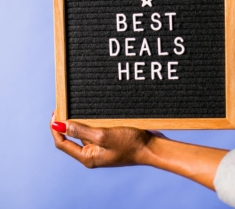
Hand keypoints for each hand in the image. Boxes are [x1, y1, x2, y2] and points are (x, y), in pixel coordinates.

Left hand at [51, 112, 227, 189]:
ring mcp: (101, 146)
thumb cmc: (131, 143)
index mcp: (88, 156)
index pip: (62, 143)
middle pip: (72, 136)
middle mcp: (92, 153)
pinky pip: (96, 129)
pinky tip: (95, 109)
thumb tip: (60, 125)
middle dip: (67, 122)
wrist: (152, 146)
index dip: (56, 128)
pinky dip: (92, 120)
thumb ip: (81, 131)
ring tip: (79, 105)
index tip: (56, 111)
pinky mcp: (109, 139)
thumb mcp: (103, 136)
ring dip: (80, 119)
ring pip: (84, 131)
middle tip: (66, 105)